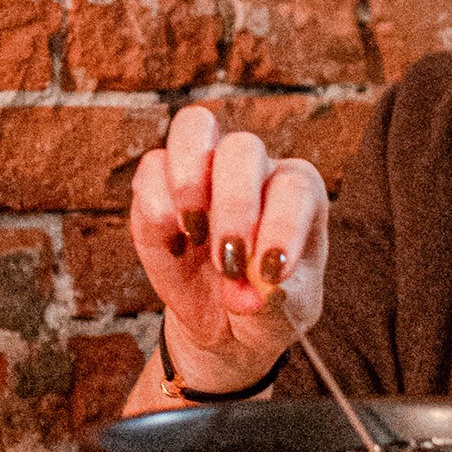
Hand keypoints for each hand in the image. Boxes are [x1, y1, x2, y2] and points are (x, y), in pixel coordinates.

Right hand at [128, 102, 328, 400]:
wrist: (225, 324)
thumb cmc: (265, 310)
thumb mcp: (282, 318)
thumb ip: (275, 302)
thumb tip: (256, 292)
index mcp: (299, 194)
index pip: (295, 186)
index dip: (283, 225)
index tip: (272, 272)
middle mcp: (255, 169)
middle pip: (243, 148)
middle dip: (234, 205)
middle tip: (229, 261)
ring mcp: (205, 169)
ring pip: (194, 127)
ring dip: (188, 180)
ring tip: (193, 231)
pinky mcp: (160, 185)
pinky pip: (152, 167)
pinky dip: (156, 206)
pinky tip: (174, 247)